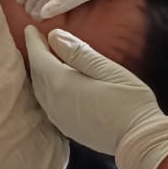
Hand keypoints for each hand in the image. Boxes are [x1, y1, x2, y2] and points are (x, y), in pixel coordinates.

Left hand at [25, 27, 167, 168]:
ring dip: (38, 73)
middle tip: (37, 40)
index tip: (29, 28)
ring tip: (43, 58)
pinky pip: (46, 103)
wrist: (138, 140)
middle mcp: (53, 102)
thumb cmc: (129, 100)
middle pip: (36, 75)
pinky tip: (52, 84)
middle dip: (35, 56)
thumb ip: (79, 53)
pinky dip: (44, 88)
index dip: (33, 42)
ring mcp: (58, 117)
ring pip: (39, 90)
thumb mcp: (108, 69)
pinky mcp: (65, 128)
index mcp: (62, 83)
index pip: (39, 58)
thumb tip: (54, 36)